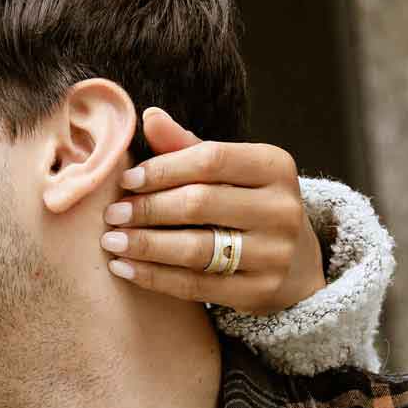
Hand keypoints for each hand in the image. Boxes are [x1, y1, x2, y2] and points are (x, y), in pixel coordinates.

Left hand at [100, 107, 325, 314]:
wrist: (295, 265)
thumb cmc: (249, 207)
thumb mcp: (231, 173)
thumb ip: (189, 148)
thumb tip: (149, 116)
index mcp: (275, 166)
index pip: (210, 160)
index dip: (163, 169)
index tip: (127, 180)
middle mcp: (282, 209)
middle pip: (200, 204)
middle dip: (148, 209)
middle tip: (113, 214)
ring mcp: (274, 254)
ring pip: (195, 248)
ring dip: (145, 245)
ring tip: (112, 242)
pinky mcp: (259, 291)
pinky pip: (196, 285)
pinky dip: (155, 277)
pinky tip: (126, 269)